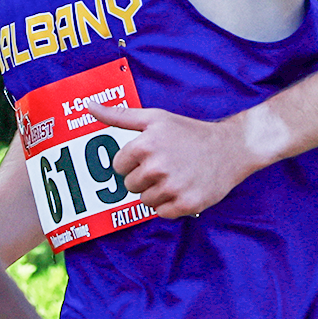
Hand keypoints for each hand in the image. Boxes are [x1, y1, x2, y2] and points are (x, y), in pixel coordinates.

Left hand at [85, 101, 264, 217]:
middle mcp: (157, 166)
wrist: (229, 148)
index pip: (118, 166)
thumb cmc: (188, 132)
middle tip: (166, 165)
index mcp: (145, 144)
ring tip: (176, 176)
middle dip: (143, 178)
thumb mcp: (155, 118)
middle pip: (130, 185)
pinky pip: (161, 213)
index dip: (132, 162)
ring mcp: (173, 187)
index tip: (150, 155)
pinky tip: (183, 188)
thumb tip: (88, 105)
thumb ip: (119, 115)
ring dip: (157, 192)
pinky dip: (170, 204)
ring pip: (144, 201)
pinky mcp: (187, 204)